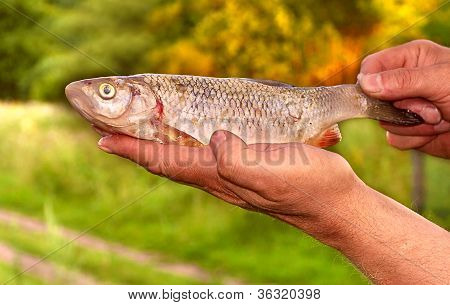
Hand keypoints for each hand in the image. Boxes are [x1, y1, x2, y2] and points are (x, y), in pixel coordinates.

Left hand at [97, 130, 364, 238]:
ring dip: (158, 148)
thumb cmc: (310, 187)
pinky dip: (186, 148)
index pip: (165, 162)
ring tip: (141, 136)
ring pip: (184, 162)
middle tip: (113, 133)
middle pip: (167, 163)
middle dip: (138, 148)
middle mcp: (221, 179)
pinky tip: (190, 140)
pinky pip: (206, 158)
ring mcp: (234, 177)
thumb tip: (215, 139)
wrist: (337, 206)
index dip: (134, 150)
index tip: (104, 139)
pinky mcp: (249, 171)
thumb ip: (238, 158)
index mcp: (221, 177)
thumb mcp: (273, 171)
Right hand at [358, 40, 449, 157]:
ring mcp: (405, 109)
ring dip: (412, 125)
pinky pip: (395, 139)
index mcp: (410, 60)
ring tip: (439, 118)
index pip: (371, 67)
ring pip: (384, 122)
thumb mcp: (440, 80)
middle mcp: (404, 84)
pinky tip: (435, 131)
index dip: (370, 82)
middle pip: (374, 99)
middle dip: (401, 108)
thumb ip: (402, 80)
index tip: (379, 95)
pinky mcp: (410, 131)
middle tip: (429, 107)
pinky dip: (415, 139)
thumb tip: (364, 83)